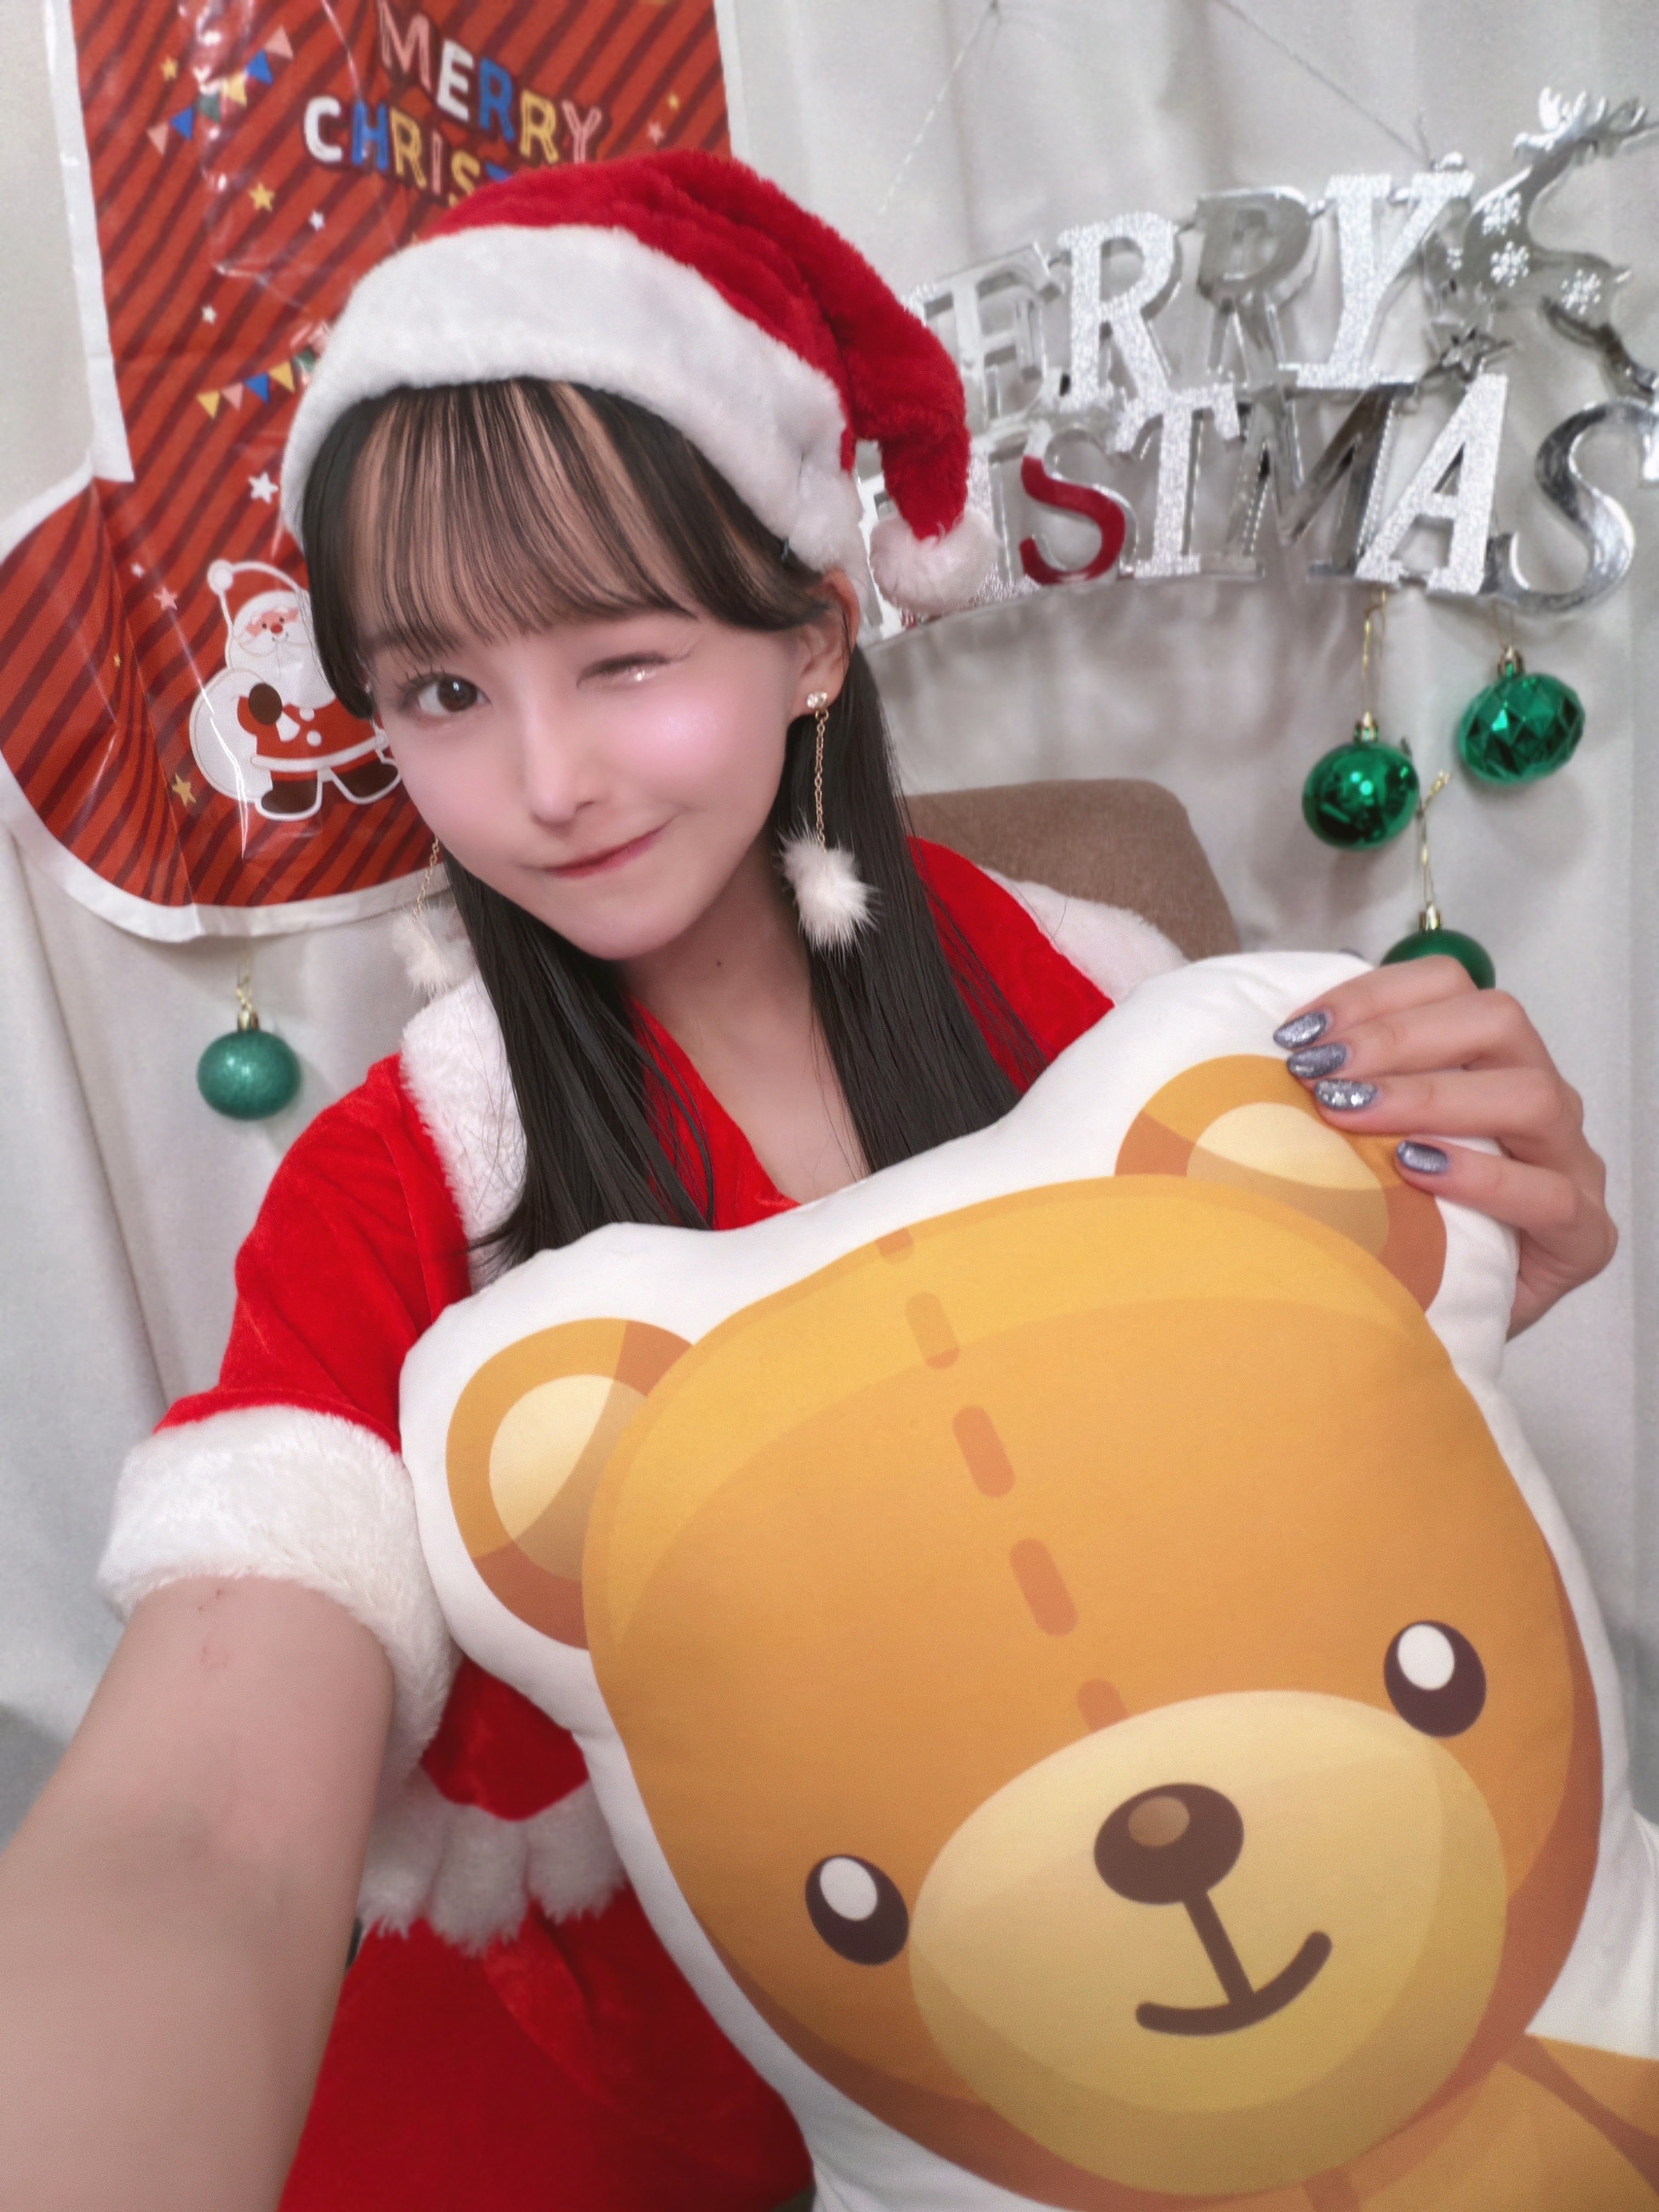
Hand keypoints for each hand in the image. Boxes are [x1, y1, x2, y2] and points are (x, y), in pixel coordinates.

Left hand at [1274, 957, 1616, 1334]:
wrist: (1427, 1326)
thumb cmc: (1392, 1227)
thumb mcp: (1359, 1145)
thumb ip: (1342, 1088)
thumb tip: (1276, 1047)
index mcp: (1492, 1061)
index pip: (1450, 986)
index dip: (1374, 995)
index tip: (1300, 1032)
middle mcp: (1540, 1100)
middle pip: (1497, 1022)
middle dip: (1397, 1039)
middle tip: (1318, 1074)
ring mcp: (1570, 1166)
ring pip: (1533, 1095)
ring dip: (1431, 1096)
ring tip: (1350, 1115)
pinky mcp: (1583, 1236)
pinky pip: (1547, 1193)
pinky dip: (1478, 1175)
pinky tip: (1415, 1170)